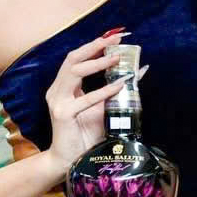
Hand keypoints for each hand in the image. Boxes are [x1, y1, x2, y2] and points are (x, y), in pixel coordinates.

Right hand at [41, 29, 130, 179]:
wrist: (71, 160)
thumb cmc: (88, 135)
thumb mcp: (105, 108)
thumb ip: (117, 91)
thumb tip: (139, 71)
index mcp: (64, 87)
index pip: (77, 59)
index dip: (94, 46)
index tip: (115, 36)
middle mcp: (57, 90)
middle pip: (72, 59)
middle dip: (94, 46)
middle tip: (116, 38)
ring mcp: (58, 102)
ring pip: (74, 72)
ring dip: (97, 63)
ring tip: (117, 57)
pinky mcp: (62, 114)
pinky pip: (85, 99)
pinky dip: (104, 90)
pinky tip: (120, 85)